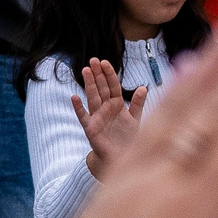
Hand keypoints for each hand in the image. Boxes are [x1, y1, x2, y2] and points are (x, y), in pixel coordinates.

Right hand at [69, 59, 145, 178]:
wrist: (119, 157)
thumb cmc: (127, 138)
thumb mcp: (135, 119)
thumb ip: (137, 104)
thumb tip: (143, 87)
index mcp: (116, 104)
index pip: (112, 86)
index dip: (109, 74)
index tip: (105, 62)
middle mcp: (105, 108)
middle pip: (101, 88)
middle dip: (97, 74)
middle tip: (93, 60)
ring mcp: (97, 117)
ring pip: (92, 97)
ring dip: (89, 84)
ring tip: (85, 71)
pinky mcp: (90, 128)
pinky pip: (83, 116)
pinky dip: (78, 107)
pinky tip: (74, 97)